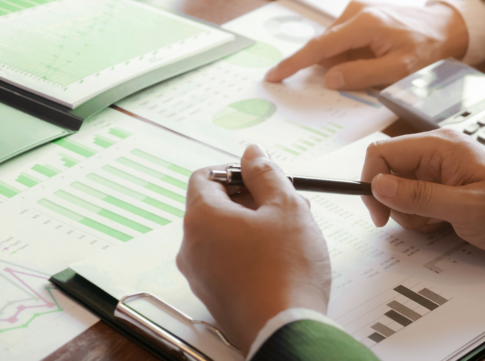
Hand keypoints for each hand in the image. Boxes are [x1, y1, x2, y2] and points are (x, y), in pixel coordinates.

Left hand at [176, 145, 330, 352]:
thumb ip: (267, 174)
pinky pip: (227, 261)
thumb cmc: (286, 270)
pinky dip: (250, 252)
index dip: (234, 170)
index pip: (205, 176)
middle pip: (215, 206)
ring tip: (291, 232)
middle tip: (286, 202)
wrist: (285, 330)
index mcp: (202, 218)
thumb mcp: (286, 207)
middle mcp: (192, 246)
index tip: (261, 175)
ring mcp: (201, 275)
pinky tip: (282, 258)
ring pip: (225, 235)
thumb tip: (252, 154)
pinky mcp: (215, 296)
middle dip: (252, 198)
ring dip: (255, 225)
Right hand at [265, 0, 467, 89]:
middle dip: (326, 67)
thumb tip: (329, 79)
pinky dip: (347, 53)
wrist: (443, 26)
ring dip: (340, 61)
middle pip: (325, 45)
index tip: (274, 75)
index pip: (320, 46)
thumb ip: (361, 75)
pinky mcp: (360, 11)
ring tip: (370, 68)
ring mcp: (357, 8)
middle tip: (343, 82)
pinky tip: (368, 59)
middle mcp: (355, 10)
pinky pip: (342, 38)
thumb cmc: (425, 48)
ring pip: (333, 43)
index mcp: (364, 24)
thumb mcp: (398, 70)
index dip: (294, 63)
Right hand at [361, 130, 484, 255]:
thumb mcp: (466, 209)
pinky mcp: (445, 183)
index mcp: (440, 146)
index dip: (372, 182)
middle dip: (397, 203)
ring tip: (443, 221)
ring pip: (400, 189)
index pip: (383, 152)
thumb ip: (420, 196)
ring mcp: (441, 167)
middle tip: (424, 221)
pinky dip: (424, 215)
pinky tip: (447, 222)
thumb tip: (378, 184)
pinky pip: (417, 198)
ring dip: (412, 213)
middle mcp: (437, 151)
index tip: (379, 214)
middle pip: (390, 172)